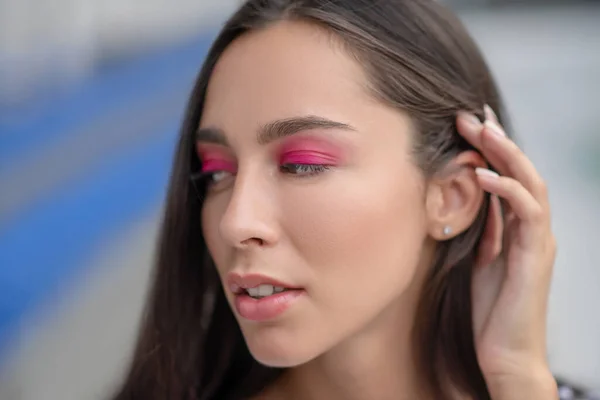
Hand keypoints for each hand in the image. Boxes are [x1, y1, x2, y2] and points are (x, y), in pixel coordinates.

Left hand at [456, 106, 557, 398]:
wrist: (504, 353)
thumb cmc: (487, 308)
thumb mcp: (478, 258)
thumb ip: (479, 229)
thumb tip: (463, 199)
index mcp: (516, 227)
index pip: (506, 175)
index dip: (489, 147)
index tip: (465, 123)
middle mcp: (531, 228)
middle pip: (519, 170)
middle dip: (495, 139)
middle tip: (468, 113)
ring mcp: (537, 240)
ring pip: (529, 182)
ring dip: (505, 153)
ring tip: (479, 129)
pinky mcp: (535, 256)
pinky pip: (527, 212)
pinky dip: (505, 189)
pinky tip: (481, 173)